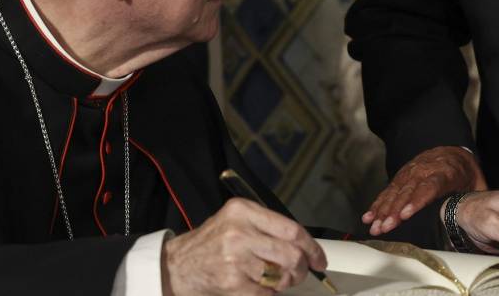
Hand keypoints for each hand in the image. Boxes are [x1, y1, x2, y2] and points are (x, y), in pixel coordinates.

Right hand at [161, 197, 327, 294]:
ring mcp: (236, 258)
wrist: (178, 265)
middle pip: (292, 255)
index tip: (319, 258)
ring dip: (285, 283)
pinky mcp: (232, 282)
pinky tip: (258, 287)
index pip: (292, 229)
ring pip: (282, 277)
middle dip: (302, 269)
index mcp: (243, 211)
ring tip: (276, 280)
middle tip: (301, 273)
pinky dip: (268, 294)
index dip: (312, 247)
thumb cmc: (210, 244)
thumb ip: (266, 227)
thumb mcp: (234, 221)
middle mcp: (240, 232)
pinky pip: (267, 293)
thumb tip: (303, 245)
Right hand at [362, 146, 485, 234]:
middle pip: (408, 191)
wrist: (453, 151)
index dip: (416, 201)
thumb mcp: (477, 185)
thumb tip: (478, 224)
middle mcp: (425, 170)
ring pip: (395, 191)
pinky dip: (378, 203)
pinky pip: (388, 189)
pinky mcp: (402, 175)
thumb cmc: (466, 173)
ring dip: (383, 210)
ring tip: (374, 226)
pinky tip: (369, 216)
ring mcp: (411, 171)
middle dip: (394, 211)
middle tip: (385, 227)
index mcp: (447, 172)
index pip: (430, 186)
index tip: (406, 214)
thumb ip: (474, 202)